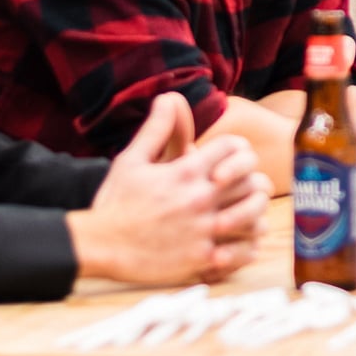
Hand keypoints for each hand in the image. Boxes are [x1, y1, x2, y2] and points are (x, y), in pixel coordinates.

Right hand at [70, 93, 269, 285]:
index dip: (237, 150)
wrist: (100, 246)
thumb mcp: (131, 160)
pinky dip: (247, 246)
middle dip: (252, 179)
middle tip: (243, 186)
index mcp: (186, 172)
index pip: (234, 147)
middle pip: (252, 179)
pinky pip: (242, 251)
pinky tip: (240, 242)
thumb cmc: (115, 201)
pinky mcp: (201, 258)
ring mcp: (202, 230)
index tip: (230, 160)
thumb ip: (156, 129)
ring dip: (255, 211)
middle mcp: (199, 198)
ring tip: (246, 212)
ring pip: (254, 214)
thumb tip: (170, 97)